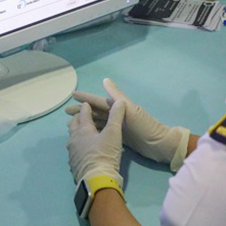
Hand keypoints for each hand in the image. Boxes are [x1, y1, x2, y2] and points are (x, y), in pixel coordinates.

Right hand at [66, 79, 190, 171]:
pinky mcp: (120, 138)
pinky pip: (103, 132)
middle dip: (82, 110)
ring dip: (86, 122)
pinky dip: (94, 132)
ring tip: (72, 124)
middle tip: (66, 112)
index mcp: (118, 107)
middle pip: (96, 111)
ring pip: (98, 122)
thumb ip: (117, 96)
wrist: (159, 145)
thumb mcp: (131, 109)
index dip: (85, 98)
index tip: (72, 95)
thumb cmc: (145, 127)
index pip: (98, 101)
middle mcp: (117, 115)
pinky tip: (86, 135)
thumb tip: (105, 80)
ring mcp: (118, 127)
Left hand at [67, 100, 125, 185]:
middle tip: (82, 116)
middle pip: (73, 124)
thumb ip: (116, 116)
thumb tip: (120, 101)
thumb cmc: (105, 154)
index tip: (87, 103)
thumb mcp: (114, 133)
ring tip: (81, 131)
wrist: (97, 180)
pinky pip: (74, 150)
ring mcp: (72, 152)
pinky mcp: (74, 164)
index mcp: (83, 129)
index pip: (83, 114)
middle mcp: (74, 139)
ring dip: (76, 132)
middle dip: (78, 118)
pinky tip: (82, 149)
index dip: (86, 107)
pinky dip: (77, 145)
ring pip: (72, 138)